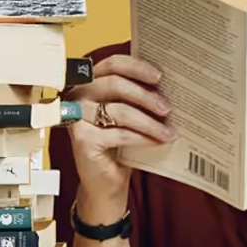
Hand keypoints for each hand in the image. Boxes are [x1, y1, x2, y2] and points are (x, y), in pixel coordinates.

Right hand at [65, 55, 175, 219]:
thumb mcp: (128, 116)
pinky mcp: (82, 139)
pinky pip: (119, 134)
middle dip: (146, 96)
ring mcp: (77, 117)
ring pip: (120, 111)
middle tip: (167, 107)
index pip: (112, 64)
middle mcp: (78, 96)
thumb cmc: (118, 146)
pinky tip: (157, 142)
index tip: (159, 76)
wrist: (104, 183)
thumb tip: (168, 84)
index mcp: (90, 83)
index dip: (136, 67)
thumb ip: (137, 97)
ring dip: (150, 122)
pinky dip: (143, 138)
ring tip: (169, 131)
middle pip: (115, 84)